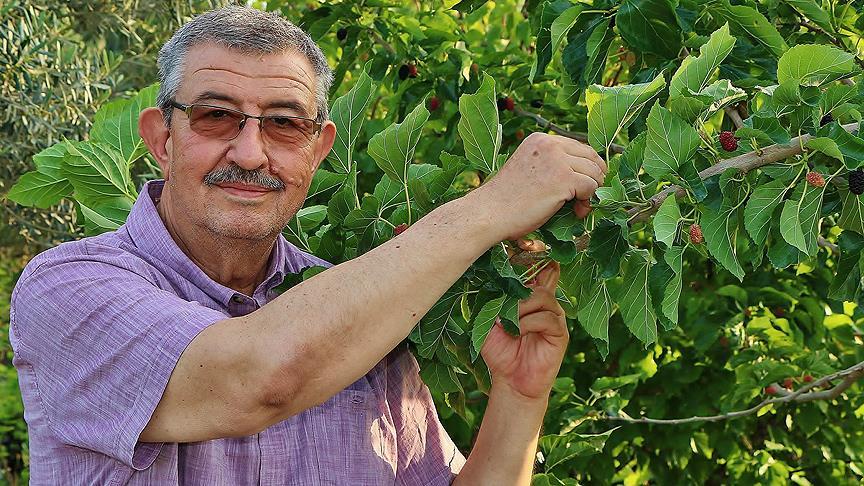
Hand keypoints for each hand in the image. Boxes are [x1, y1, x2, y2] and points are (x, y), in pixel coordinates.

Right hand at [476, 133, 605, 241]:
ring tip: (578, 207)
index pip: (577, 146)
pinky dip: (588, 202)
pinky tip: (577, 211)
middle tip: (588, 197)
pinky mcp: (564, 178)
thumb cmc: (506, 199)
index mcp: (540, 139)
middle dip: (595, 177)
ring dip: (592, 192)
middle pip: (590, 156)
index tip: (584, 184)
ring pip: (594, 172)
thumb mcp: (529, 170)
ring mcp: (558, 160)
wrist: (489, 213)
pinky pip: (591, 187)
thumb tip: (583, 174)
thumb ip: (551, 165)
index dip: (586, 166)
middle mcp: (550, 144)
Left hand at [480, 261, 567, 399]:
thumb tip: (496, 278)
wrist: (510, 381)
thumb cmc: (500, 350)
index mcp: (530, 295)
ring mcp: (555, 316)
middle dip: (522, 281)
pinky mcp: (560, 333)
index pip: (540, 265)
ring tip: (505, 323)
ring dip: (519, 308)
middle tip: (503, 296)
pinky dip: (527, 323)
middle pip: (544, 274)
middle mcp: (546, 301)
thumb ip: (494, 299)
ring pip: (542, 297)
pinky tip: (515, 333)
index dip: (534, 252)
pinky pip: (546, 318)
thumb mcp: (489, 320)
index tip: (517, 248)